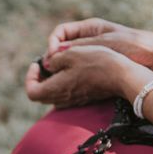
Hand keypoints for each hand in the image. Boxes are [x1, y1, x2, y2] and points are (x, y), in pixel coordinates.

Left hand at [25, 45, 152, 107]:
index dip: (30, 77)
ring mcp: (73, 101)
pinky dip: (62, 83)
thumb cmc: (97, 62)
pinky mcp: (83, 98)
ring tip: (59, 65)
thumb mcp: (71, 53)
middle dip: (39, 79)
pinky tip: (72, 70)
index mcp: (55, 89)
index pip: (31, 91)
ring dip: (51, 81)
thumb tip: (48, 64)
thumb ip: (54, 59)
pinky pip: (65, 94)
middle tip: (46, 64)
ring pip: (52, 95)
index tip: (37, 64)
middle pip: (40, 94)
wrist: (123, 76)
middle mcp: (62, 99)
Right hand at [45, 17, 152, 70]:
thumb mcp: (101, 43)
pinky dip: (69, 74)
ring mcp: (91, 52)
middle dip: (53, 58)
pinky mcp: (96, 64)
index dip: (51, 43)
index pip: (59, 32)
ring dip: (60, 67)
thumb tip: (52, 56)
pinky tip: (70, 81)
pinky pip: (76, 68)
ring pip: (66, 59)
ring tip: (58, 78)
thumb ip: (76, 47)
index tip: (51, 57)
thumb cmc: (131, 46)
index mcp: (88, 27)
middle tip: (51, 71)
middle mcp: (87, 39)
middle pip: (60, 47)